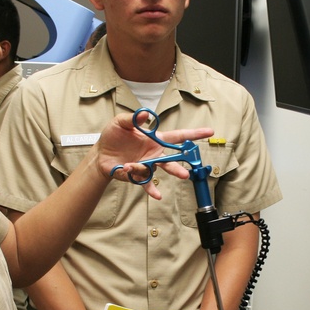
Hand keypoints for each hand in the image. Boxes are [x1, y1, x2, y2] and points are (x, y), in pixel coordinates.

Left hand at [97, 111, 212, 199]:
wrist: (100, 154)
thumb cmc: (113, 136)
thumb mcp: (121, 122)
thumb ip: (133, 118)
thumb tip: (145, 114)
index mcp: (154, 139)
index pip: (178, 136)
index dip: (194, 134)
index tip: (209, 132)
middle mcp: (154, 154)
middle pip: (173, 158)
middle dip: (182, 164)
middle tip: (188, 170)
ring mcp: (147, 165)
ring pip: (161, 170)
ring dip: (167, 171)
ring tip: (174, 173)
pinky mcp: (138, 175)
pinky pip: (146, 183)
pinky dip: (152, 189)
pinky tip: (158, 195)